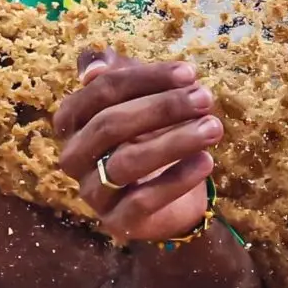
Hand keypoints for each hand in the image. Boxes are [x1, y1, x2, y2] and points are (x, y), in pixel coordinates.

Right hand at [52, 49, 224, 243]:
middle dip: (162, 108)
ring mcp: (92, 192)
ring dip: (174, 141)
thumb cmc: (151, 135)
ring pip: (125, 163)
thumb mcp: (139, 97)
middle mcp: (74, 156)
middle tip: (206, 98)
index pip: (101, 90)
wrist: (171, 194)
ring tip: (214, 128)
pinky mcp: (116, 222)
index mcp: (73, 120)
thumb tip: (93, 66)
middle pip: (110, 125)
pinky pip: (142, 201)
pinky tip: (206, 161)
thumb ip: (119, 73)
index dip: (145, 78)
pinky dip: (177, 179)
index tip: (190, 73)